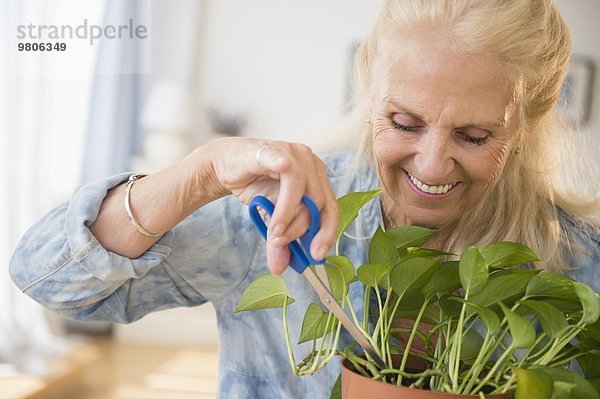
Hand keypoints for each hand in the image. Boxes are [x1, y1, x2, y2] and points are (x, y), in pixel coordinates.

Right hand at [204, 137, 338, 274]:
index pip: (331, 208)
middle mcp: (312, 164)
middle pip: (319, 202)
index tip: (316, 255)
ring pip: (304, 191)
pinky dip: (284, 199)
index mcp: (317, 179)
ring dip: (290, 218)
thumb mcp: (271, 219)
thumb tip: (280, 269)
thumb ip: (279, 241)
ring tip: (274, 234)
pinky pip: (287, 172)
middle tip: (282, 244)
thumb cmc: (254, 186)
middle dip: (301, 230)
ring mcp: (295, 155)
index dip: (327, 234)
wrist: (224, 165)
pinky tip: (276, 214)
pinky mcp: (275, 151)